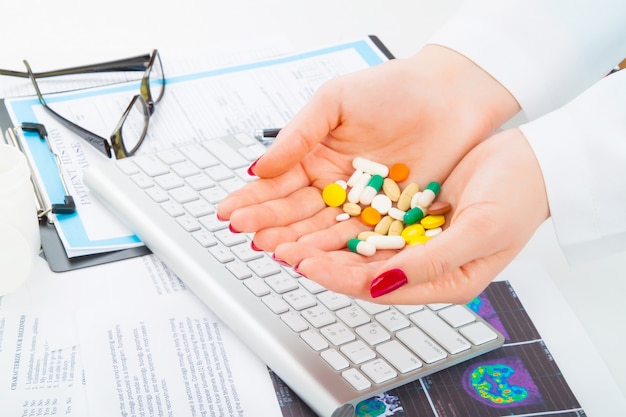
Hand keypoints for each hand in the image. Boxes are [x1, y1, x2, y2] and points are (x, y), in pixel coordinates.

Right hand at [217, 45, 519, 251]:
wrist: (451, 97)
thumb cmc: (394, 89)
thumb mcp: (337, 101)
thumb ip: (298, 134)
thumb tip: (260, 166)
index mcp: (315, 155)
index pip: (277, 183)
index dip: (252, 199)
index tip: (229, 212)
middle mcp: (333, 183)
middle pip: (295, 211)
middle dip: (268, 224)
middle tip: (246, 235)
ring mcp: (359, 203)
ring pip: (322, 229)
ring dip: (296, 241)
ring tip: (274, 250)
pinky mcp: (387, 217)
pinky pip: (358, 237)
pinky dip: (336, 249)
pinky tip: (314, 256)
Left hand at [272, 128, 549, 304]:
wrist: (534, 160)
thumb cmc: (519, 196)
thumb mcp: (480, 229)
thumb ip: (430, 261)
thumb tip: (382, 284)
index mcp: (445, 282)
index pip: (379, 287)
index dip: (338, 276)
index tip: (304, 263)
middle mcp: (425, 266)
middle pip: (361, 270)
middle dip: (320, 260)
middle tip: (281, 250)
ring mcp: (416, 240)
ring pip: (360, 246)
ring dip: (325, 241)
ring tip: (289, 235)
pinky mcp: (411, 215)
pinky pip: (370, 220)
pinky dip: (344, 218)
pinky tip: (318, 212)